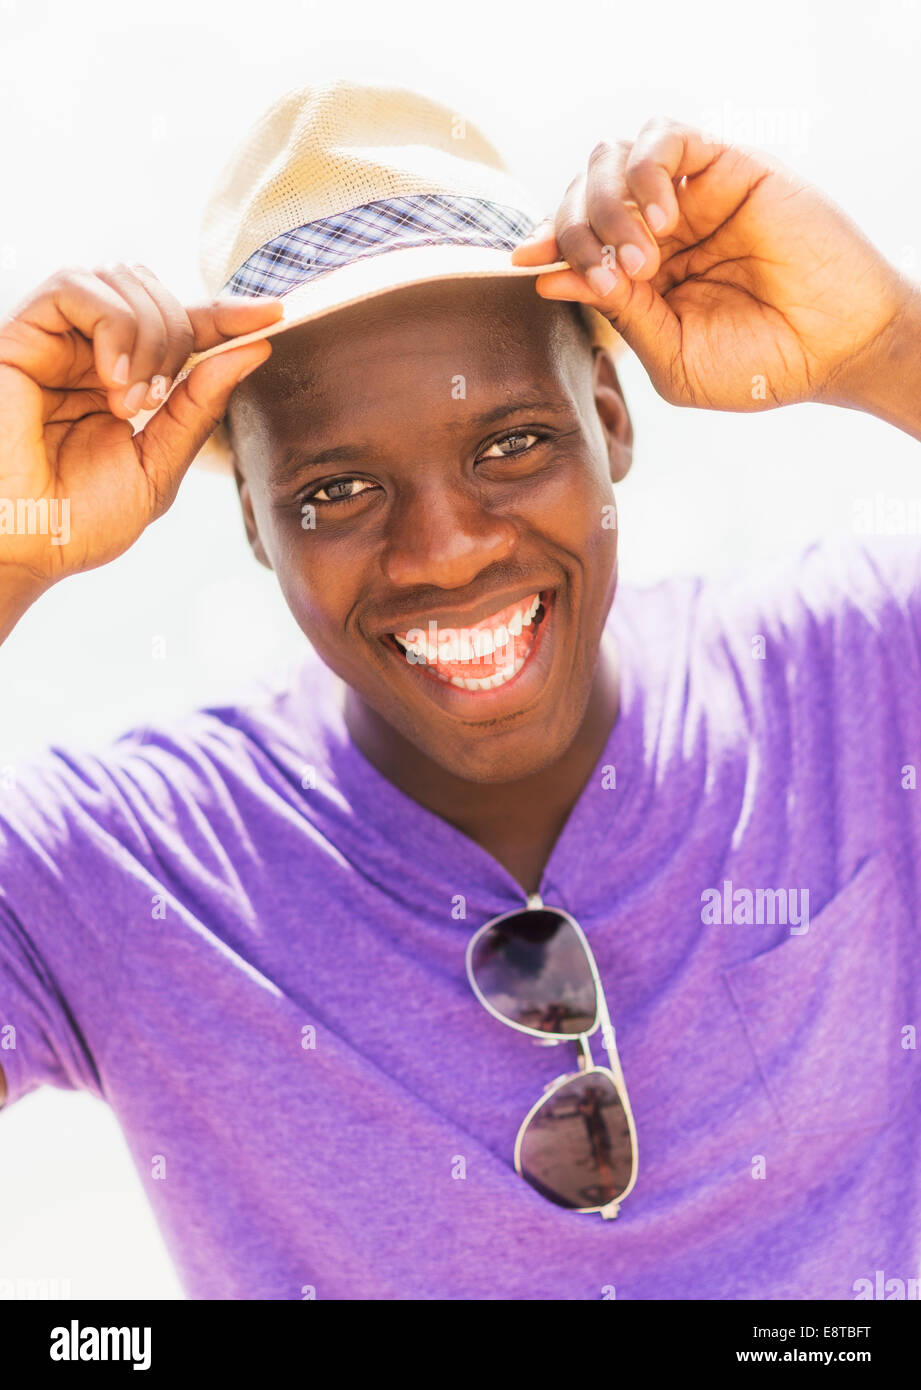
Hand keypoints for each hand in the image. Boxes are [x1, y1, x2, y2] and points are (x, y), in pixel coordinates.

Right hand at [0, 263, 281, 593]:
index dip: (228, 316)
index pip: (183, 329)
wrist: (24, 546)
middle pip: (157, 294)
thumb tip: (253, 351)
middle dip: (180, 337)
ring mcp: (55, 341)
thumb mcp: (158, 465)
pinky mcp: (20, 334)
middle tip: (155, 401)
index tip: (276, 314)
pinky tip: (110, 378)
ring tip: (128, 400)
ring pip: (121, 281)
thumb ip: (199, 408)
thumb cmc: (78, 520)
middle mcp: (89, 354)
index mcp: (122, 383)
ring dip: (147, 337)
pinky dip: (111, 325)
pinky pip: (75, 287)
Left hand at [511, 120, 909, 411]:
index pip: (573, 241)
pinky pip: (663, 139)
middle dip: (575, 229)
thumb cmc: (758, 366)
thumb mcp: (672, 356)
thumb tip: (548, 278)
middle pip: (582, 194)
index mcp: (638, 277)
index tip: (524, 261)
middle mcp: (657, 230)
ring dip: (608, 202)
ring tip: (642, 256)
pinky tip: (664, 220)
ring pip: (612, 158)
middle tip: (612, 275)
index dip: (546, 243)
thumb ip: (618, 314)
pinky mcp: (726, 167)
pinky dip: (647, 171)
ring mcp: (689, 196)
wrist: (834, 350)